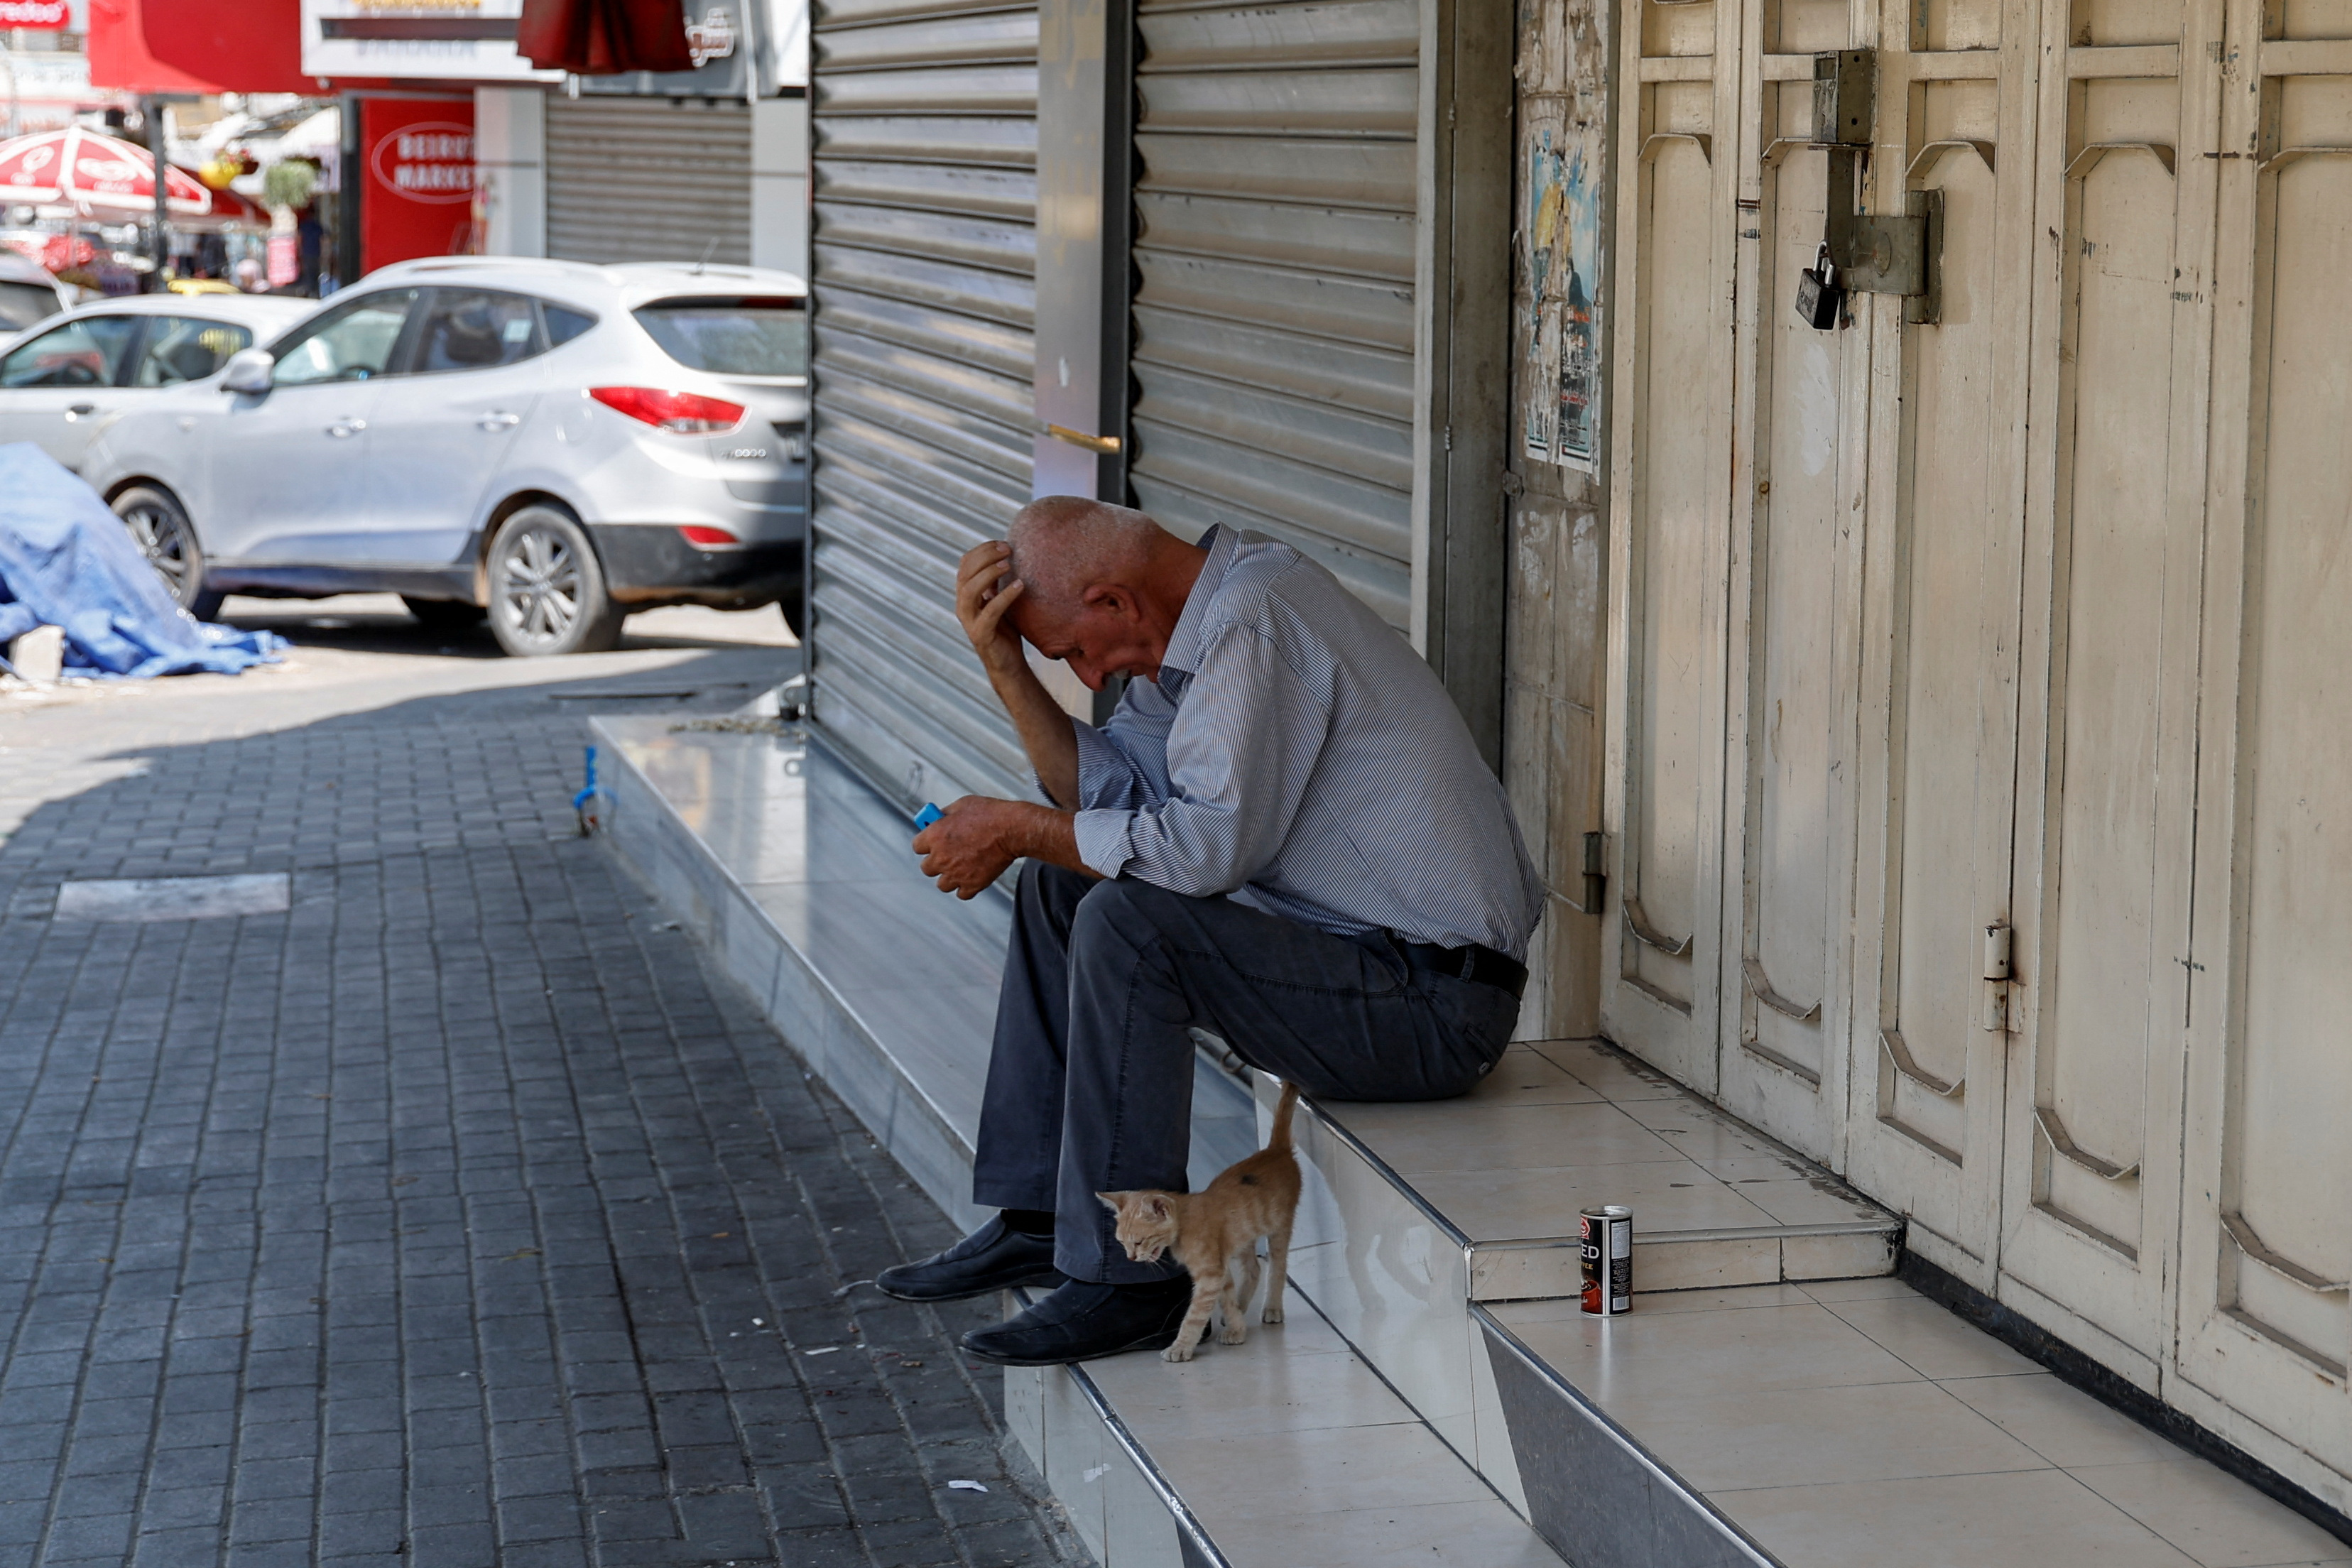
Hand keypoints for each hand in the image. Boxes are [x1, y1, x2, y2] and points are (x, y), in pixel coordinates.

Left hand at [912, 796, 1023, 898]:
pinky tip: (971, 877)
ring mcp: (956, 873)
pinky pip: (962, 894)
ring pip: (942, 885)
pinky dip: (966, 888)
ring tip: (960, 868)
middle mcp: (941, 857)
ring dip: (949, 877)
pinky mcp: (973, 884)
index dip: (925, 844)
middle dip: (936, 862)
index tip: (932, 843)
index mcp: (934, 835)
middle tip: (947, 855)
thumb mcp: (961, 805)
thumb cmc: (990, 814)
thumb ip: (945, 815)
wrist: (1013, 829)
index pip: (917, 847)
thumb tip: (938, 820)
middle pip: (926, 868)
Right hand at [955, 540, 1027, 679]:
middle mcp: (963, 605)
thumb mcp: (1000, 600)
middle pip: (965, 572)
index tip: (1003, 542)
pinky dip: (1004, 596)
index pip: (965, 563)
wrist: (1008, 663)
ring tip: (1008, 564)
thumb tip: (1006, 555)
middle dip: (985, 556)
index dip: (982, 550)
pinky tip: (1020, 586)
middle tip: (1008, 549)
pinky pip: (990, 611)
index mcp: (966, 594)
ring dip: (989, 573)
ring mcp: (969, 621)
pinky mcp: (981, 634)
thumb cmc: (1005, 630)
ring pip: (970, 590)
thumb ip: (996, 582)